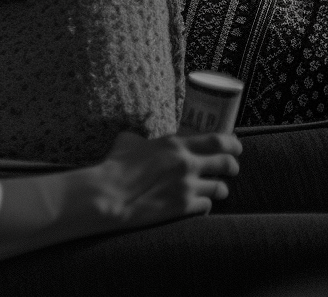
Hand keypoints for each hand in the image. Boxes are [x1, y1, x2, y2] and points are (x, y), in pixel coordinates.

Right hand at [94, 130, 242, 228]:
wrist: (111, 193)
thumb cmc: (116, 164)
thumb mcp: (129, 140)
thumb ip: (144, 139)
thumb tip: (143, 141)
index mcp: (175, 144)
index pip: (217, 141)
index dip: (233, 144)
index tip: (236, 146)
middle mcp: (187, 164)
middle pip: (227, 164)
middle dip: (232, 166)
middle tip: (230, 168)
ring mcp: (188, 187)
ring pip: (221, 188)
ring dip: (219, 187)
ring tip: (214, 187)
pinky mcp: (184, 207)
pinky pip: (207, 206)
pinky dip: (204, 204)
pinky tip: (197, 203)